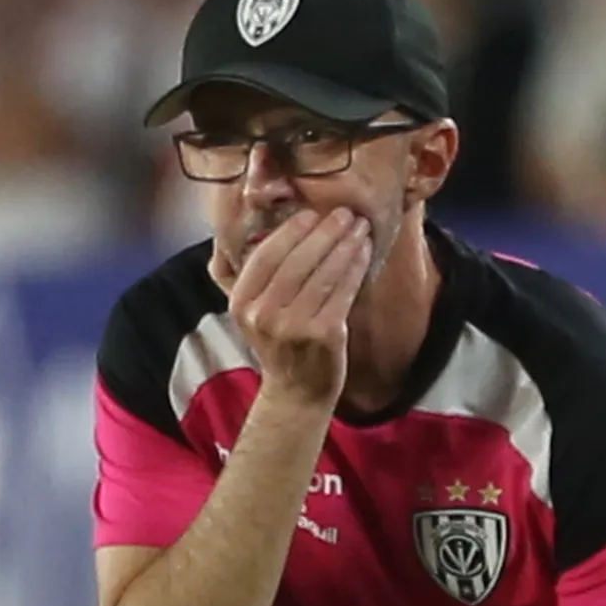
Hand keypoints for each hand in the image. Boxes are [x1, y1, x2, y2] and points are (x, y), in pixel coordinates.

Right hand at [218, 207, 369, 412]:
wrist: (296, 393)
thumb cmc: (279, 343)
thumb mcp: (251, 312)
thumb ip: (249, 275)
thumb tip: (256, 226)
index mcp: (241, 303)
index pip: (265, 256)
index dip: (290, 231)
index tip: (311, 213)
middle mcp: (263, 314)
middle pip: (296, 261)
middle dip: (324, 232)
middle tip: (344, 213)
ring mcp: (293, 326)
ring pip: (323, 273)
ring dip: (345, 245)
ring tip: (360, 227)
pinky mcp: (323, 335)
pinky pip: (343, 291)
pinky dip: (356, 267)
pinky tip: (365, 252)